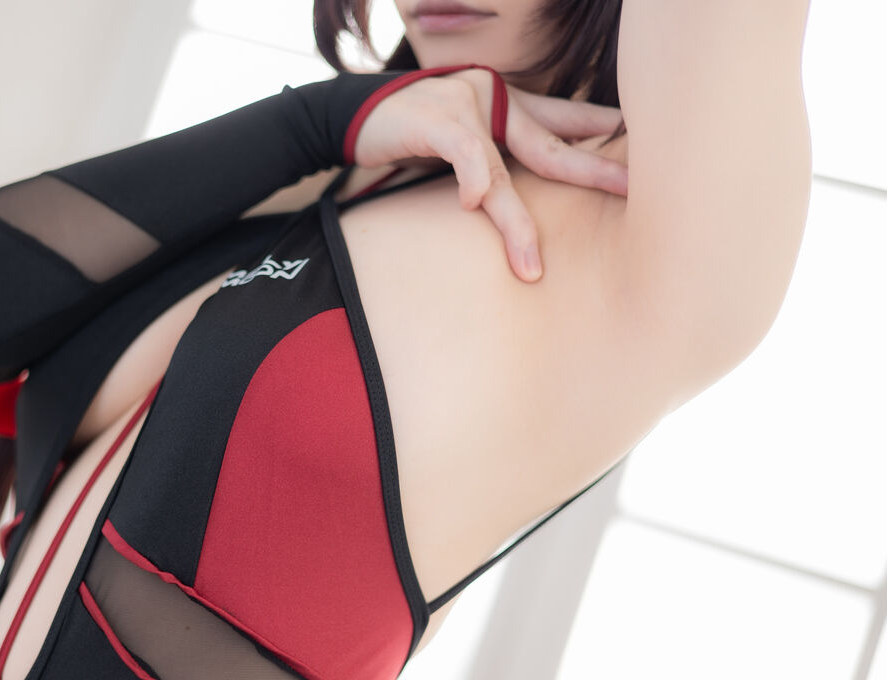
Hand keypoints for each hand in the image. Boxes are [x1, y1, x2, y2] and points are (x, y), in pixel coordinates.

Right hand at [351, 67, 627, 281]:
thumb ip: (496, 160)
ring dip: (517, 224)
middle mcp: (498, 100)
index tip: (640, 156)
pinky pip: (464, 152)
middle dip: (594, 172)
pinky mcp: (439, 117)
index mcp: (508, 105)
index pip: (565, 120)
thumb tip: (513, 201)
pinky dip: (471, 178)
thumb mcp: (462, 142)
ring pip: (505, 171)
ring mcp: (470, 105)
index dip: (601, 136)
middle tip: (633, 193)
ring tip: (530, 265)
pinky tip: (471, 202)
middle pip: (554, 146)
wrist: (354, 114)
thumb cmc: (410, 134)